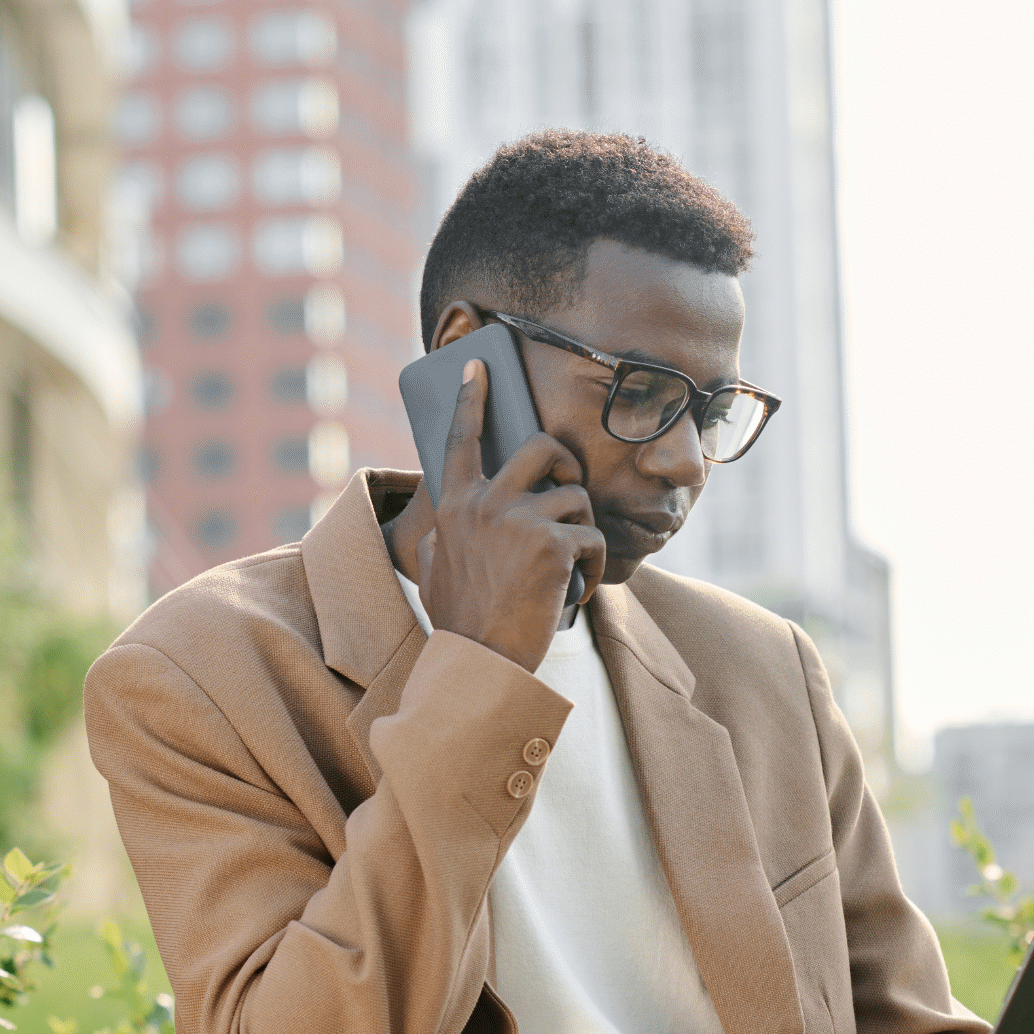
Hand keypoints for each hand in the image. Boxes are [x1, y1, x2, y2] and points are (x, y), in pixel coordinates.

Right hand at [420, 358, 606, 671]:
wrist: (479, 665)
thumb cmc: (462, 626)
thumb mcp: (439, 572)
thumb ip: (448, 539)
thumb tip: (449, 526)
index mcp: (454, 507)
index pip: (461, 440)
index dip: (472, 400)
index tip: (478, 368)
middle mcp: (484, 504)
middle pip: (541, 447)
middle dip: (566, 461)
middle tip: (569, 486)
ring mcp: (518, 520)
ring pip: (577, 498)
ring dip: (583, 531)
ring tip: (571, 567)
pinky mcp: (552, 544)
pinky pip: (593, 539)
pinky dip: (594, 567)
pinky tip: (578, 590)